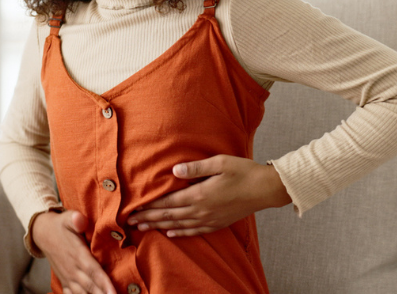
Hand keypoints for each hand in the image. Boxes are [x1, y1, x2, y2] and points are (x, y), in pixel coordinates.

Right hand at [31, 210, 115, 293]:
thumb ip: (75, 219)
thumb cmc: (60, 225)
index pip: (93, 271)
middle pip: (90, 287)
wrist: (43, 234)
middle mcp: (73, 269)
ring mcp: (68, 277)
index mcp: (77, 254)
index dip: (104, 283)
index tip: (113, 293)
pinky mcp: (64, 282)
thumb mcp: (67, 218)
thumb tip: (80, 219)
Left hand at [126, 154, 291, 236]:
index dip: (149, 207)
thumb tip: (173, 169)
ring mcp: (210, 219)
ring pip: (179, 225)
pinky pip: (194, 231)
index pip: (167, 202)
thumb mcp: (219, 163)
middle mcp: (201, 210)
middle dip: (148, 219)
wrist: (265, 189)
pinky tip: (171, 233)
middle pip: (169, 216)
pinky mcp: (217, 223)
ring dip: (159, 227)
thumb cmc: (242, 171)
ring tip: (144, 228)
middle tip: (131, 222)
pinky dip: (180, 232)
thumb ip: (195, 167)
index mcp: (199, 194)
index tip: (133, 210)